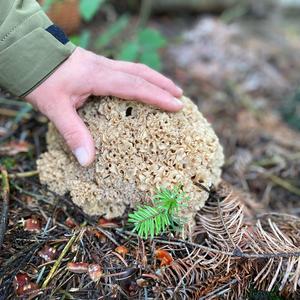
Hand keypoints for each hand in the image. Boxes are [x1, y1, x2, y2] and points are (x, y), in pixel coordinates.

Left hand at [26, 47, 182, 165]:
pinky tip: (142, 86)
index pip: (135, 86)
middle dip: (163, 85)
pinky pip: (126, 70)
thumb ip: (73, 133)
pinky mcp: (98, 65)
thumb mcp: (55, 108)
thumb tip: (88, 162)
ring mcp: (102, 64)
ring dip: (154, 79)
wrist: (30, 55)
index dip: (157, 96)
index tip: (177, 105)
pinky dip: (141, 78)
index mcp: (98, 77)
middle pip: (141, 73)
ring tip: (169, 89)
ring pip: (136, 68)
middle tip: (180, 96)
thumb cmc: (41, 79)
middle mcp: (104, 67)